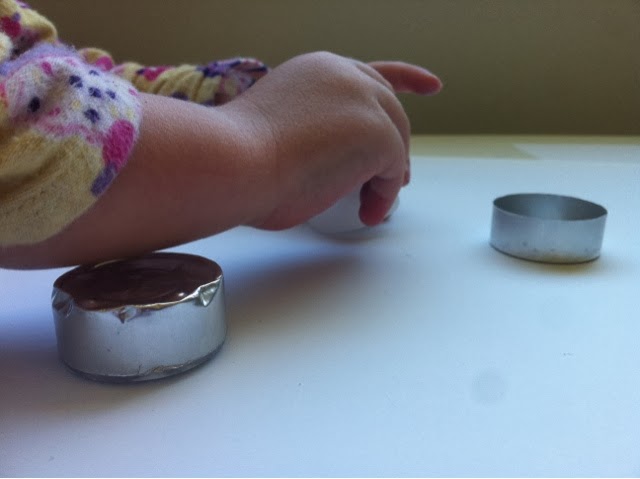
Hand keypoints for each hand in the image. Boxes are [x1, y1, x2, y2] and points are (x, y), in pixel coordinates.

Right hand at [224, 52, 440, 229]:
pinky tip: (365, 212)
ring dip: (385, 176)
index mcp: (318, 70)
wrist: (233, 162)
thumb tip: (328, 160)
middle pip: (390, 110)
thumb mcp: (279, 128)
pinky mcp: (378, 133)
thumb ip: (313, 129)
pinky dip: (383, 196)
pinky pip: (394, 170)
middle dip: (396, 145)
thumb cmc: (238, 158)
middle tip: (395, 178)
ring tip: (367, 203)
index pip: (371, 73)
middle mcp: (345, 75)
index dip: (407, 80)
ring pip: (395, 140)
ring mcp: (364, 101)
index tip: (430, 86)